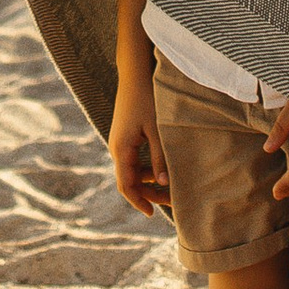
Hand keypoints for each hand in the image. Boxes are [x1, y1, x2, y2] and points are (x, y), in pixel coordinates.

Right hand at [107, 83, 171, 219]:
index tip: (152, 214)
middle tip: (170, 201)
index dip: (138, 202)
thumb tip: (165, 183)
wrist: (135, 74)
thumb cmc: (147, 99)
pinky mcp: (126, 136)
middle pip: (129, 181)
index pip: (126, 185)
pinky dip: (148, 168)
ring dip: (149, 181)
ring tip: (170, 186)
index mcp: (121, 149)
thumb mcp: (157, 129)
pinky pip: (135, 160)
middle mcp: (117, 148)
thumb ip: (160, 157)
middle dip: (148, 193)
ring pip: (133, 171)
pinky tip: (164, 169)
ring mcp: (121, 142)